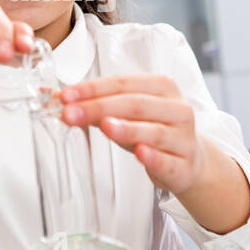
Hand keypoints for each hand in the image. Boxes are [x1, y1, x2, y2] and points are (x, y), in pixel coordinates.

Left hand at [58, 75, 205, 194]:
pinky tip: (140, 153)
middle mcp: (177, 109)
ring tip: (104, 126)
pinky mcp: (184, 166)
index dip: (93, 88)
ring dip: (127, 128)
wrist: (189, 160)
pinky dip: (154, 157)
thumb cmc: (153, 130)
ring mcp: (183, 138)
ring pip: (154, 131)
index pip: (123, 83)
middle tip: (71, 114)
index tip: (66, 96)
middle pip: (136, 104)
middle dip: (100, 108)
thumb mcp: (127, 115)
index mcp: (162, 87)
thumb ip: (99, 106)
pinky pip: (168, 161)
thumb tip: (61, 100)